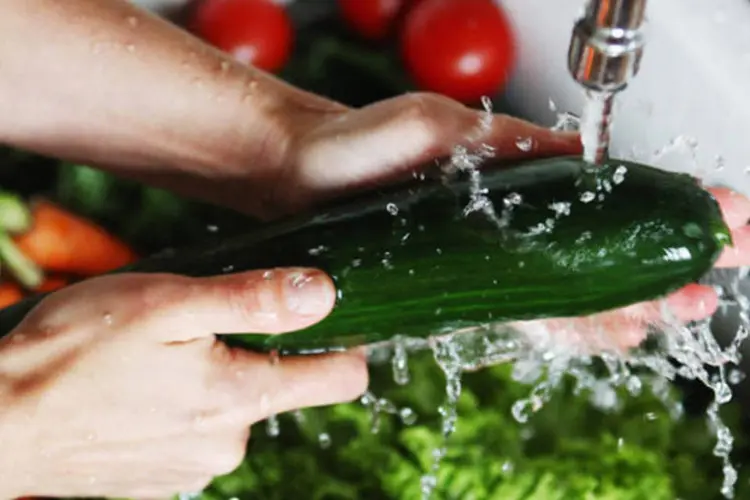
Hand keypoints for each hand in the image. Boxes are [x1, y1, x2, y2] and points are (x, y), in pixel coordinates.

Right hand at [0, 268, 366, 497]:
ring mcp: (193, 467)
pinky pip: (195, 428)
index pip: (340, 379)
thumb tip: (324, 294)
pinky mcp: (162, 475)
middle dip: (251, 349)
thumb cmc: (74, 352)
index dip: (345, 343)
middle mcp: (228, 445)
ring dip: (209, 374)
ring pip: (232, 405)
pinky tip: (138, 386)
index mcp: (240, 398)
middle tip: (195, 324)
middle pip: (277, 385)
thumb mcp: (170, 303)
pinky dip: (180, 402)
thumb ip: (255, 299)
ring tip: (155, 356)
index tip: (332, 318)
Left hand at [275, 92, 749, 352]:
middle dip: (661, 266)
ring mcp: (490, 261)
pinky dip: (571, 325)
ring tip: (677, 309)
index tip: (721, 217)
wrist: (299, 177)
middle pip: (599, 254)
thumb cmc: (356, 145)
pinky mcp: (462, 290)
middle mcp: (508, 226)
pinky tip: (610, 333)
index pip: (604, 203)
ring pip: (573, 291)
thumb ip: (509, 147)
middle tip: (714, 276)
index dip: (662, 213)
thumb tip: (581, 158)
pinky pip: (528, 313)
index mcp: (513, 180)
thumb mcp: (439, 130)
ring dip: (628, 302)